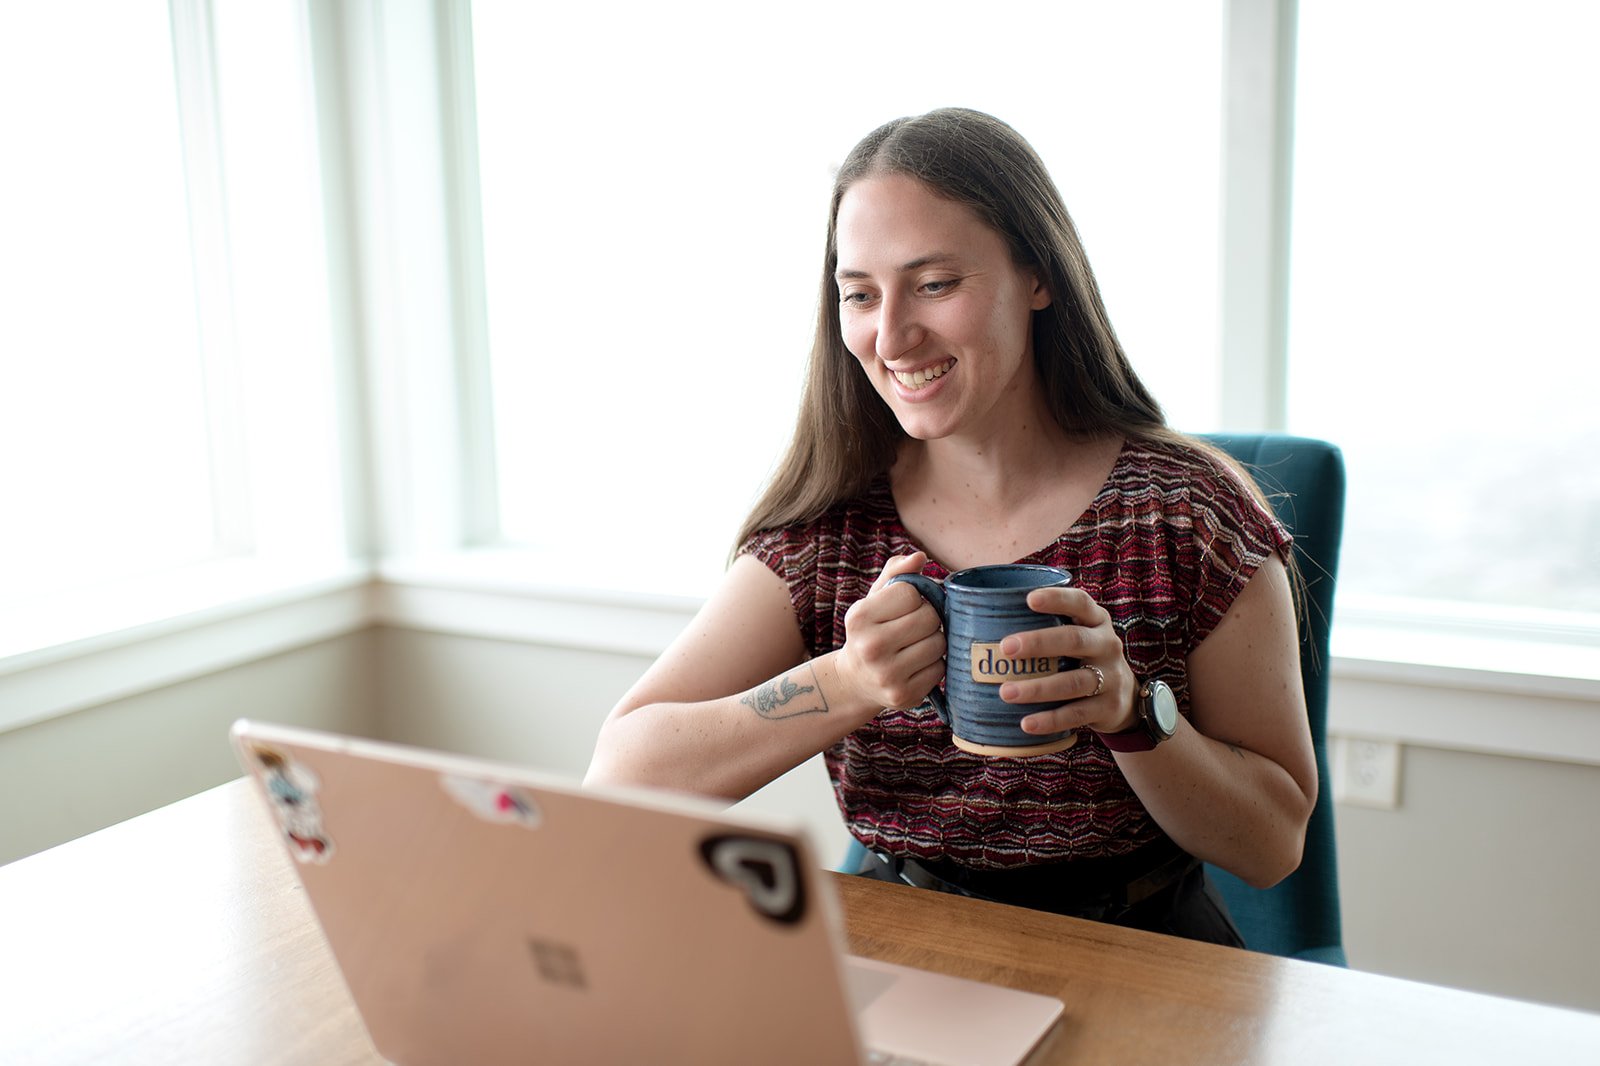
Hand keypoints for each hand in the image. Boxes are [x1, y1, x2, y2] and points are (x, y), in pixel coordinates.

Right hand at [836, 552, 945, 710]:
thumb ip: (896, 573)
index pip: (911, 592)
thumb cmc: (871, 631)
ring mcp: (887, 675)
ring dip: (934, 641)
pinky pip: (940, 669)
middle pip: (929, 617)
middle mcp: (870, 647)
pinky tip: (917, 665)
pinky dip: (934, 665)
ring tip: (916, 645)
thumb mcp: (875, 600)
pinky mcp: (903, 695)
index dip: (915, 597)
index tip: (905, 607)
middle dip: (929, 618)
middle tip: (915, 626)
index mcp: (859, 617)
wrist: (855, 680)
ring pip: (939, 643)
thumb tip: (919, 557)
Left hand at [995, 586, 1138, 736]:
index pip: (1079, 602)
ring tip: (1006, 692)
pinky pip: (1077, 714)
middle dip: (1040, 643)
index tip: (1029, 599)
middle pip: (1075, 640)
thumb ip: (1042, 626)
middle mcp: (1106, 644)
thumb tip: (974, 617)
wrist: (1123, 699)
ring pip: (1074, 681)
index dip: (1056, 599)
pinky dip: (1051, 720)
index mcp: (1095, 620)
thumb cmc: (1080, 658)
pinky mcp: (1108, 707)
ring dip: (1038, 688)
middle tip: (1005, 648)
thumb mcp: (1074, 635)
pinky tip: (1026, 723)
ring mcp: (1110, 676)